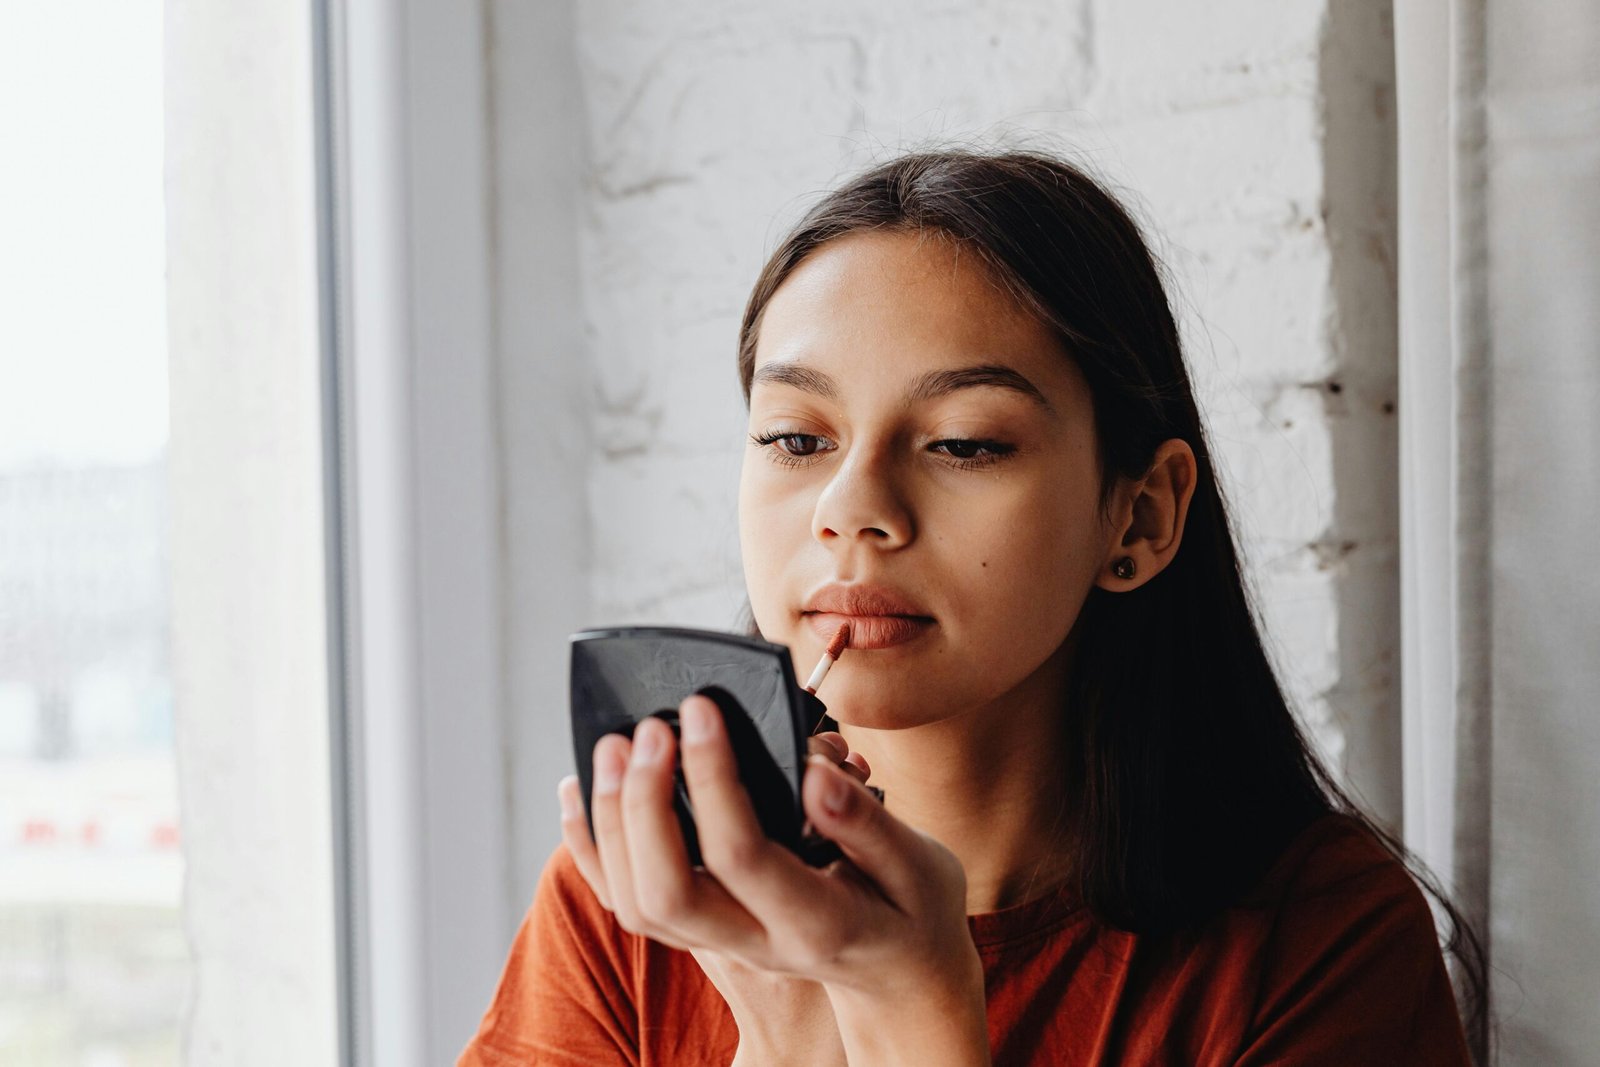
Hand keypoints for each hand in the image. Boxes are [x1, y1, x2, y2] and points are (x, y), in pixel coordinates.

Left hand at [558, 694, 989, 1065]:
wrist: (898, 973)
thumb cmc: (912, 910)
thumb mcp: (920, 866)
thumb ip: (866, 823)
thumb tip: (813, 772)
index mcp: (814, 922)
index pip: (742, 856)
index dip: (713, 778)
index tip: (704, 710)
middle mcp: (755, 941)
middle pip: (667, 892)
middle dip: (643, 804)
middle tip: (648, 728)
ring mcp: (721, 943)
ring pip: (637, 904)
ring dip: (611, 822)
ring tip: (613, 745)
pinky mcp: (702, 929)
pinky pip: (627, 901)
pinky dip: (591, 846)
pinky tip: (580, 791)